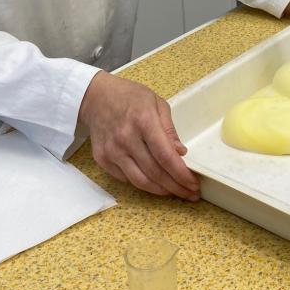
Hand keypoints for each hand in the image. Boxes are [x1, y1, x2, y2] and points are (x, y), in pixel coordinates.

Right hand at [79, 72, 199, 199]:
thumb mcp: (156, 103)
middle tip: (190, 193)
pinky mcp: (102, 159)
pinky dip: (143, 184)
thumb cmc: (130, 96)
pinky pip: (126, 179)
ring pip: (140, 181)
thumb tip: (180, 153)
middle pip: (155, 173)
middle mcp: (126, 138)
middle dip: (176, 187)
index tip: (193, 183)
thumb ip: (169, 129)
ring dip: (160, 191)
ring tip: (175, 191)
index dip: (181, 174)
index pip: (165, 156)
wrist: (95, 96)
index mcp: (143, 121)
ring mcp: (112, 151)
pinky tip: (155, 183)